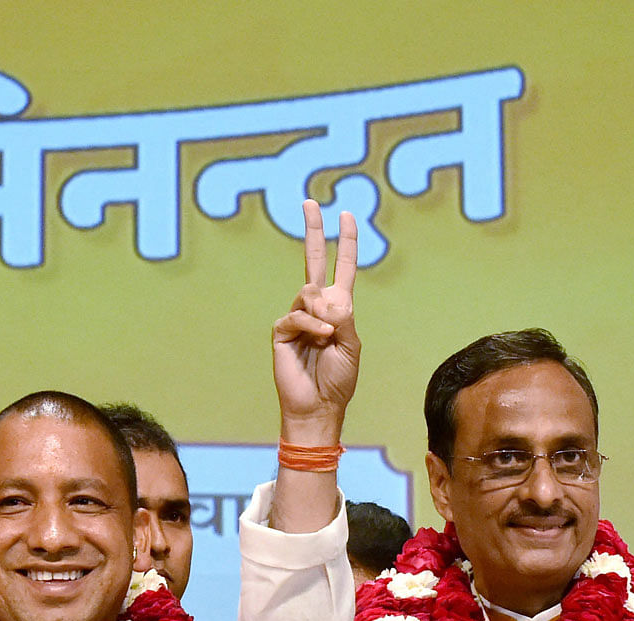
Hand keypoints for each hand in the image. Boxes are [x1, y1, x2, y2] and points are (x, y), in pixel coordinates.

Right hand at [272, 200, 359, 442]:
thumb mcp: (352, 345)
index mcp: (338, 309)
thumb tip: (321, 297)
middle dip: (313, 231)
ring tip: (328, 337)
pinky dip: (311, 326)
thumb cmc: (338, 379)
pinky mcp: (282, 330)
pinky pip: (296, 315)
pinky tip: (320, 338)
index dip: (346, 242)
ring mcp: (297, 317)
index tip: (347, 216)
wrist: (318, 406)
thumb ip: (342, 317)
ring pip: (309, 293)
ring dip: (323, 313)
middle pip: (314, 261)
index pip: (342, 268)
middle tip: (310, 202)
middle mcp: (316, 307)